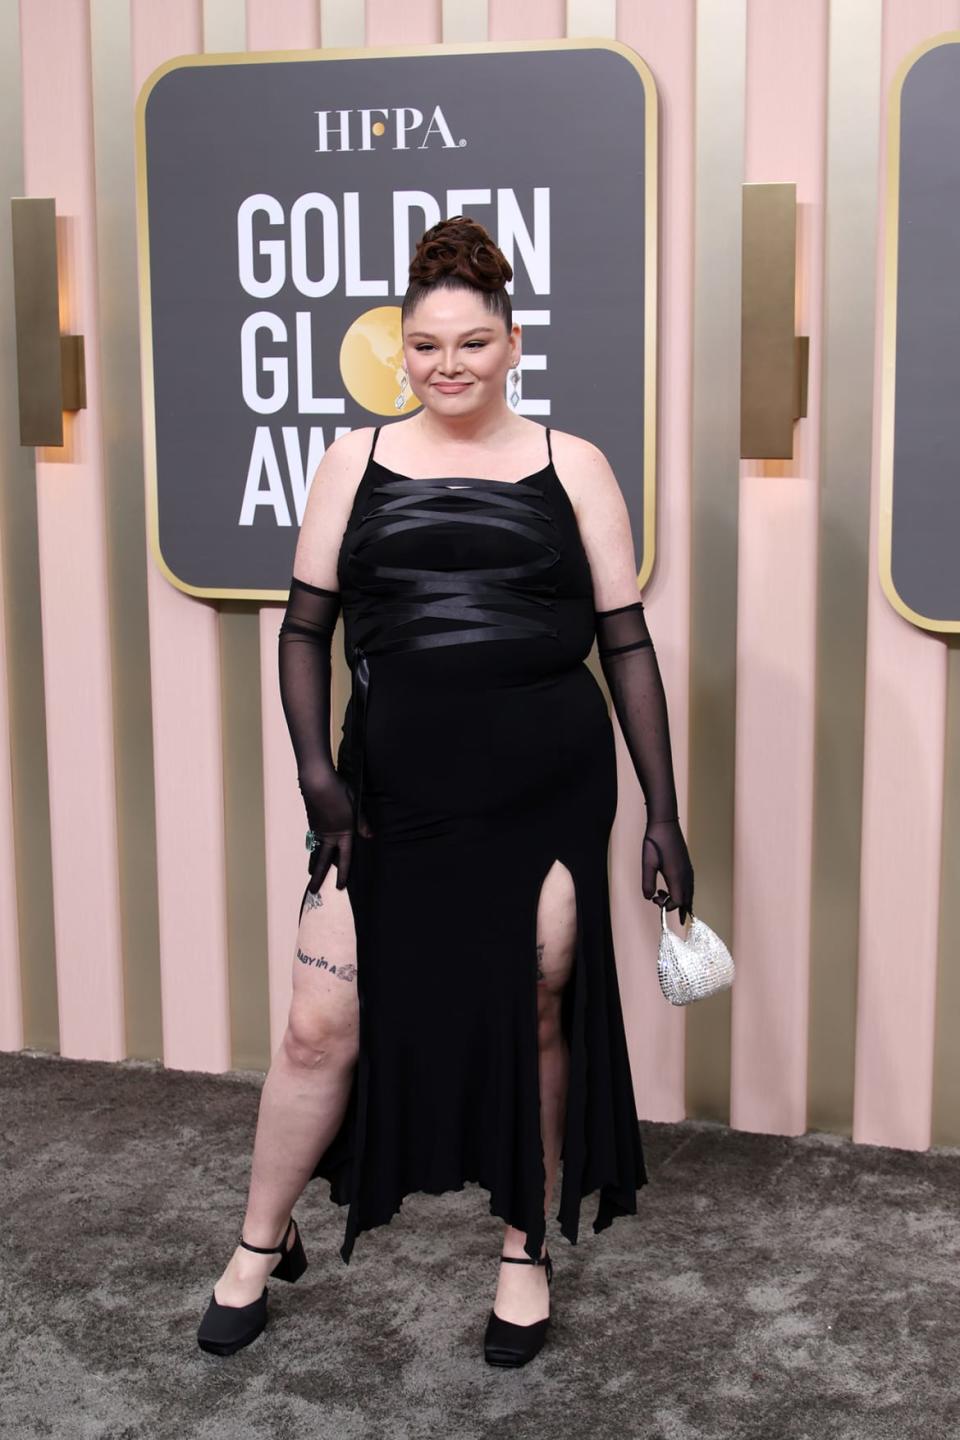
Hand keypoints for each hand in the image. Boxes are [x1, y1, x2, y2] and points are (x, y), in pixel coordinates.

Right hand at [300, 770, 372, 892]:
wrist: (317, 781)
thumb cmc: (340, 791)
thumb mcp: (355, 805)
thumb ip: (362, 823)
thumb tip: (369, 836)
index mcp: (343, 832)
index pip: (344, 858)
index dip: (343, 873)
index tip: (340, 886)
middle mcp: (328, 835)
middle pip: (323, 861)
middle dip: (318, 877)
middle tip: (313, 891)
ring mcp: (317, 829)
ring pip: (315, 851)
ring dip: (313, 863)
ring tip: (311, 873)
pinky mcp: (312, 821)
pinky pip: (313, 839)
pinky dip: (313, 847)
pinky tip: (314, 848)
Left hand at [642, 817, 693, 924]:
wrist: (665, 823)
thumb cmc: (655, 842)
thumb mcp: (647, 863)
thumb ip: (647, 882)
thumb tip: (648, 897)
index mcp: (676, 876)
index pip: (677, 901)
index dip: (668, 906)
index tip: (656, 900)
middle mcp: (686, 874)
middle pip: (687, 899)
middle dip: (681, 909)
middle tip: (678, 919)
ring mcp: (688, 869)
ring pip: (690, 891)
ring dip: (685, 901)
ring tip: (681, 909)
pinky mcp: (687, 864)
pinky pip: (690, 884)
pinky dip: (686, 892)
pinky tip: (681, 891)